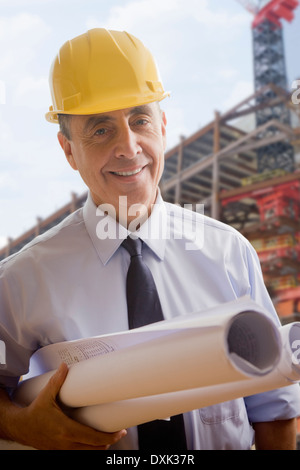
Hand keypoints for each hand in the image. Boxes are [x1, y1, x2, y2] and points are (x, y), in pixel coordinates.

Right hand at [11, 363, 126, 449]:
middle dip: (109, 442)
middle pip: (95, 448)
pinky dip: (89, 448)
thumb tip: (64, 366)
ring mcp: (63, 449)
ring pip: (87, 452)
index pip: (94, 438)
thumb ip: (56, 381)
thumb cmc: (34, 412)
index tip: (120, 432)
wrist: (20, 427)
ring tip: (108, 436)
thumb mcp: (45, 396)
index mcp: (66, 429)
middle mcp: (66, 442)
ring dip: (99, 446)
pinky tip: (93, 441)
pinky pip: (79, 452)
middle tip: (118, 432)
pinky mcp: (60, 451)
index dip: (110, 437)